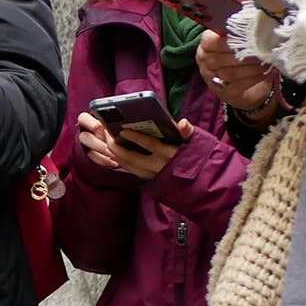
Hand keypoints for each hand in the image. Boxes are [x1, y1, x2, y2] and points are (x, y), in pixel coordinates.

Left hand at [75, 111, 190, 180]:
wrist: (198, 182)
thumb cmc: (194, 157)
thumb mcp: (194, 143)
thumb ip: (187, 132)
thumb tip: (183, 123)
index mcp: (170, 155)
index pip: (150, 145)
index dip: (136, 137)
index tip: (123, 130)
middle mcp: (159, 167)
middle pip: (132, 158)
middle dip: (116, 146)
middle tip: (107, 133)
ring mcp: (153, 175)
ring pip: (128, 166)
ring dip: (115, 153)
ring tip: (108, 139)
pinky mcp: (148, 180)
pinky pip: (130, 170)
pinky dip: (120, 160)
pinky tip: (115, 151)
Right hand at [195, 29, 277, 121]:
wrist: (244, 87)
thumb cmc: (240, 58)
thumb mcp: (237, 44)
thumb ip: (240, 34)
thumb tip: (255, 24)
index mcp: (205, 47)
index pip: (209, 42)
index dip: (226, 40)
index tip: (245, 37)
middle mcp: (205, 63)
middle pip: (219, 59)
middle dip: (243, 55)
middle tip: (261, 51)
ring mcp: (212, 79)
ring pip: (230, 73)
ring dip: (250, 67)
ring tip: (265, 62)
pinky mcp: (224, 93)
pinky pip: (238, 85)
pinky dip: (253, 78)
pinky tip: (263, 72)